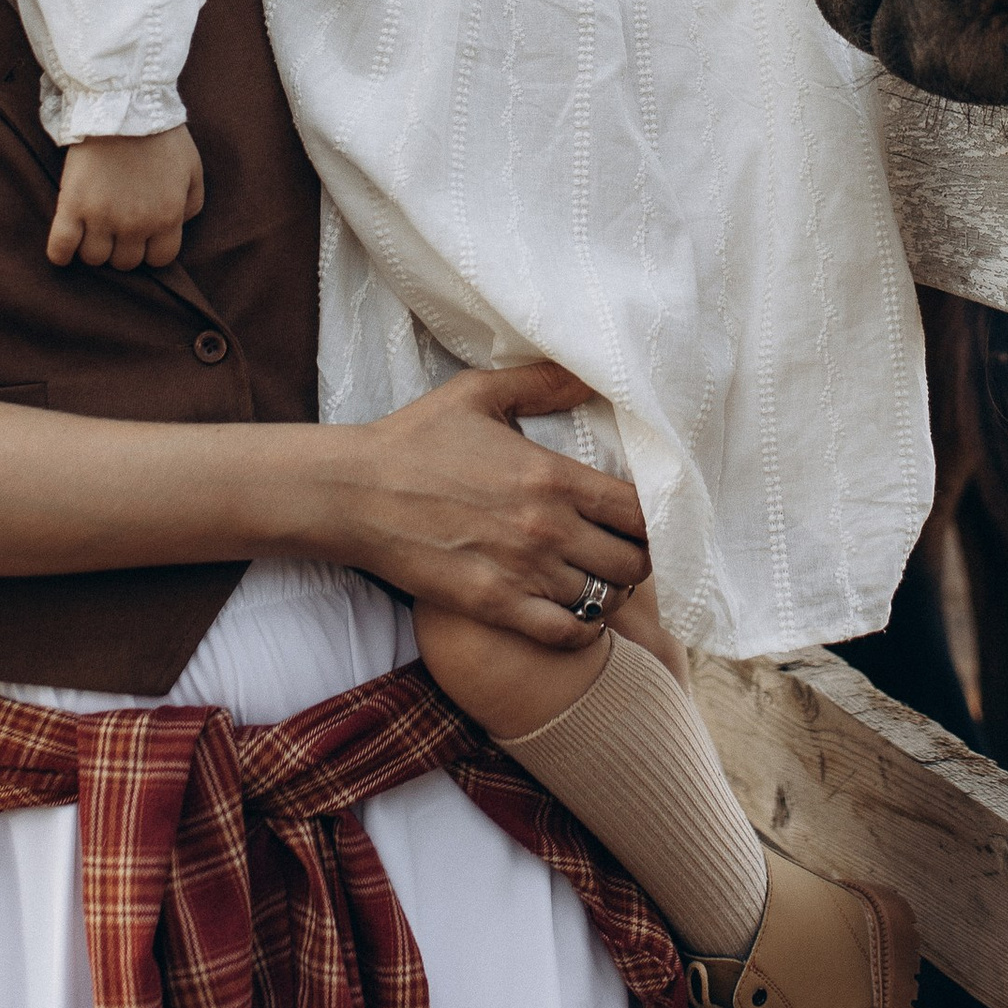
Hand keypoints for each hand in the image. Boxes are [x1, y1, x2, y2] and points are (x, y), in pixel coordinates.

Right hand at [49, 127, 204, 270]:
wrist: (123, 105)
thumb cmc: (161, 135)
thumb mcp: (192, 169)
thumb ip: (191, 204)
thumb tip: (179, 225)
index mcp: (167, 217)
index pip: (160, 260)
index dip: (151, 250)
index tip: (142, 237)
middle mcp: (136, 224)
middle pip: (126, 262)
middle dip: (122, 248)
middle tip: (116, 227)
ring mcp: (102, 217)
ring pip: (94, 258)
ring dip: (94, 248)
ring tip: (92, 230)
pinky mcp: (72, 206)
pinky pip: (60, 248)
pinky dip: (60, 254)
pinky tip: (64, 248)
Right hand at [325, 359, 650, 650]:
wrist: (354, 493)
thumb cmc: (414, 440)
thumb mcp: (479, 394)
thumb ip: (543, 382)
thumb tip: (592, 372)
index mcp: (552, 476)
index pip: (640, 510)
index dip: (653, 519)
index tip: (643, 519)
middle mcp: (547, 528)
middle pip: (633, 562)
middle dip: (638, 559)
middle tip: (623, 554)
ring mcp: (522, 572)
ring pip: (604, 600)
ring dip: (609, 594)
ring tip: (597, 582)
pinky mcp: (493, 606)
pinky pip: (565, 634)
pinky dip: (581, 631)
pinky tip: (574, 616)